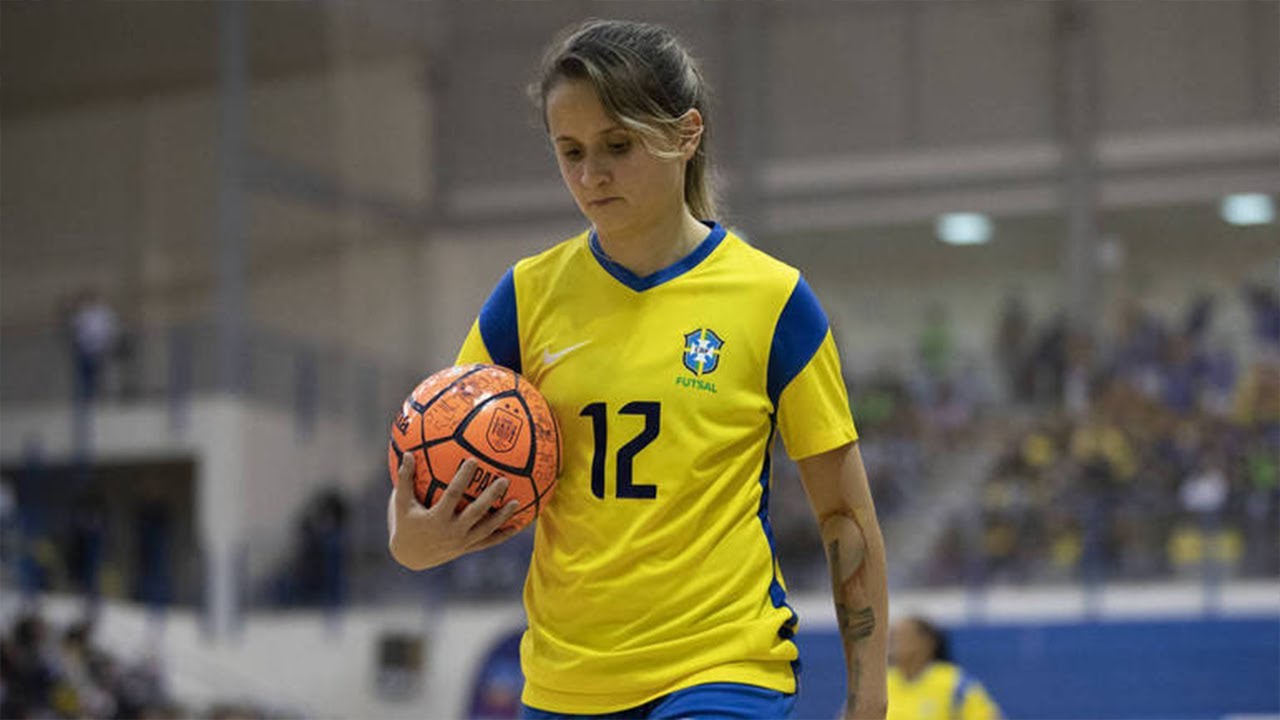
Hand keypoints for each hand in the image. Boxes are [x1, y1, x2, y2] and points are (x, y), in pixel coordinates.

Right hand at [387, 453, 520, 570]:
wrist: (410, 556)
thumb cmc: (405, 523)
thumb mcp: (401, 503)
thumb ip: (405, 479)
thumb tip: (408, 453)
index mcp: (436, 518)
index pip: (452, 495)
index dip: (463, 478)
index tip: (473, 460)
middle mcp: (451, 531)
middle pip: (476, 513)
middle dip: (490, 497)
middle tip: (503, 481)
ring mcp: (461, 542)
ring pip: (486, 529)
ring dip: (502, 516)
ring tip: (516, 502)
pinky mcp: (467, 548)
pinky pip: (488, 542)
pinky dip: (502, 535)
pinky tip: (518, 525)